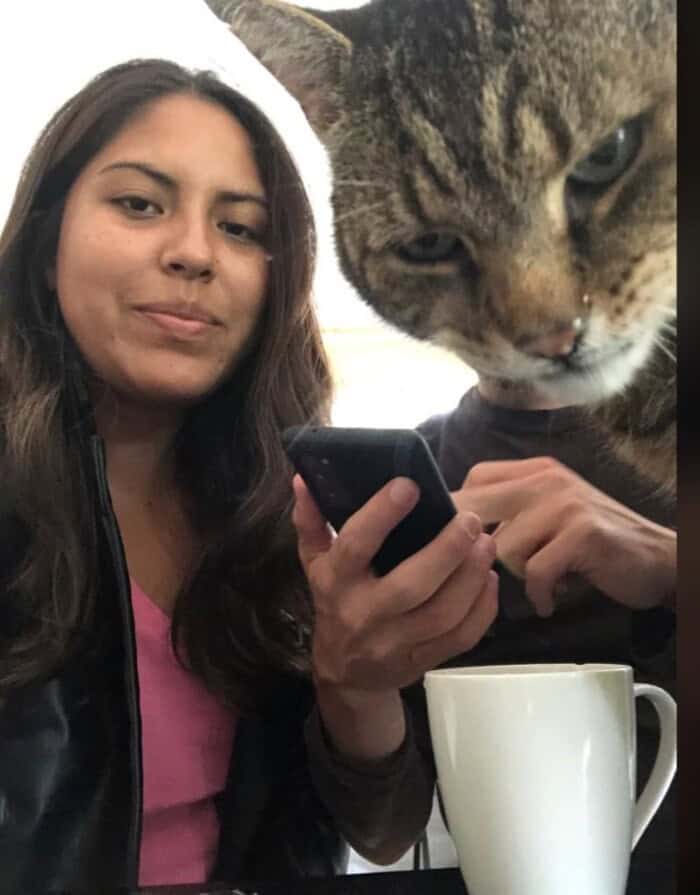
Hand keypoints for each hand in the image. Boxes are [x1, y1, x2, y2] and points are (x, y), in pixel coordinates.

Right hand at [291, 474, 497, 759]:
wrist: (345, 674)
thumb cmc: (334, 602)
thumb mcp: (314, 563)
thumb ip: (310, 521)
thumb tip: (303, 478)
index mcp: (336, 582)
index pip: (356, 545)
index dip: (382, 515)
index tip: (409, 485)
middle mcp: (365, 613)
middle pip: (411, 585)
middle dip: (447, 550)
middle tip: (470, 520)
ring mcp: (396, 642)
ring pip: (443, 614)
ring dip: (471, 577)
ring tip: (486, 543)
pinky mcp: (424, 659)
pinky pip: (461, 637)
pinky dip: (482, 607)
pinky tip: (489, 578)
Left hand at [453, 457, 675, 616]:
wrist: (657, 557)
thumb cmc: (594, 542)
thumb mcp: (550, 511)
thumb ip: (511, 510)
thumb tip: (455, 529)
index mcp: (535, 470)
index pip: (475, 478)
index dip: (460, 512)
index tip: (462, 542)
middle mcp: (546, 479)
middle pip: (476, 507)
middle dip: (469, 546)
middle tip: (476, 571)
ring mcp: (564, 503)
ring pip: (503, 547)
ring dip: (518, 574)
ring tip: (542, 580)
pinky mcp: (581, 533)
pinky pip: (535, 571)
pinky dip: (540, 594)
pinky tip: (550, 600)